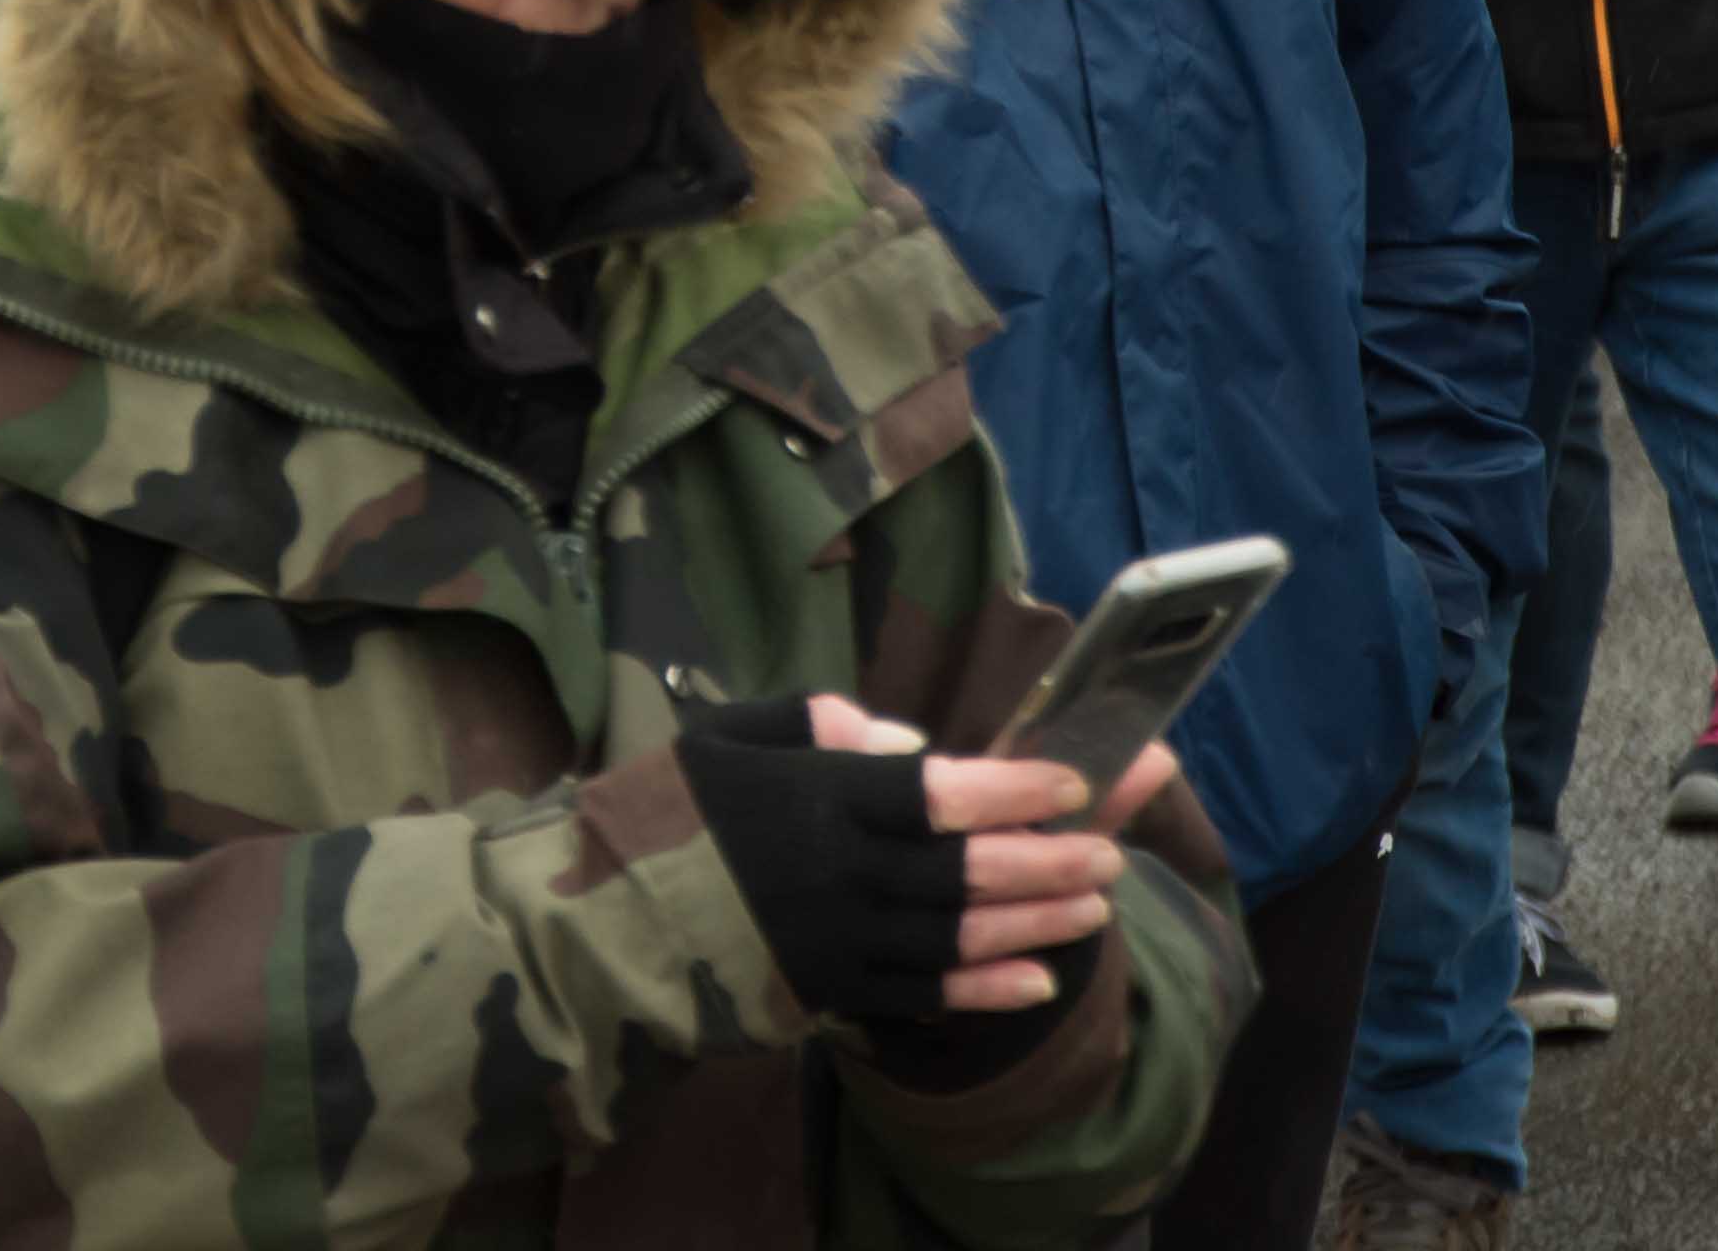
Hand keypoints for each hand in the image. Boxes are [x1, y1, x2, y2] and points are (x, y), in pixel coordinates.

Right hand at [678, 693, 1146, 1022]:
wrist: (606, 925)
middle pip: (967, 872)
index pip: (938, 792)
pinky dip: (987, 989)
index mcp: (819, 798)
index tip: (1074, 784)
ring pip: (959, 936)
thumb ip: (820, 722)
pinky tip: (1038, 980)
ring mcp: (839, 943)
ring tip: (1095, 905)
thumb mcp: (731, 736)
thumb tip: (904, 739)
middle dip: (1049, 862)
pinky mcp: (831, 994)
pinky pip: (926, 995)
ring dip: (1036, 923)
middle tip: (1111, 853)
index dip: (1014, 790)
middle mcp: (840, 874)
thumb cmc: (671, 813)